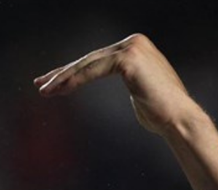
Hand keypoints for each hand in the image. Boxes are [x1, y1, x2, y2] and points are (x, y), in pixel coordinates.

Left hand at [34, 34, 203, 135]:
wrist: (177, 119)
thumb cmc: (159, 114)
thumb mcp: (137, 93)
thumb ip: (127, 81)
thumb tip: (118, 82)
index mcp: (135, 48)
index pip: (96, 59)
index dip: (72, 71)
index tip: (51, 81)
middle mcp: (133, 42)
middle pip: (89, 60)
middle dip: (63, 73)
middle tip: (40, 85)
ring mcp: (132, 47)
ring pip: (88, 64)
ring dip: (63, 78)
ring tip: (44, 91)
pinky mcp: (129, 58)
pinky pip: (94, 70)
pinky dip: (75, 80)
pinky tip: (60, 90)